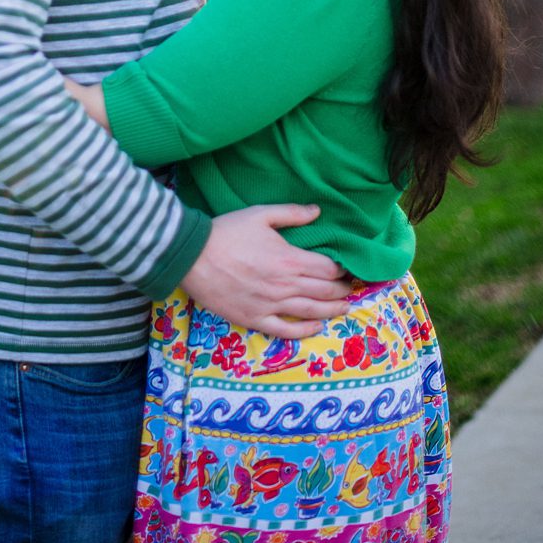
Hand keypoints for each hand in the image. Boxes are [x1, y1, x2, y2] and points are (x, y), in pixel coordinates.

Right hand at [180, 203, 355, 342]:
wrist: (192, 257)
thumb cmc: (227, 232)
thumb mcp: (261, 214)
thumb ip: (292, 213)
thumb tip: (318, 211)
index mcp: (290, 259)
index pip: (328, 269)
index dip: (341, 270)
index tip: (346, 268)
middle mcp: (284, 285)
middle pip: (324, 291)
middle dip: (341, 290)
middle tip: (350, 288)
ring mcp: (270, 304)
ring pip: (310, 311)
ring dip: (331, 310)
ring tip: (345, 308)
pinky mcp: (254, 318)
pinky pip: (284, 329)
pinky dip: (304, 331)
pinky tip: (316, 328)